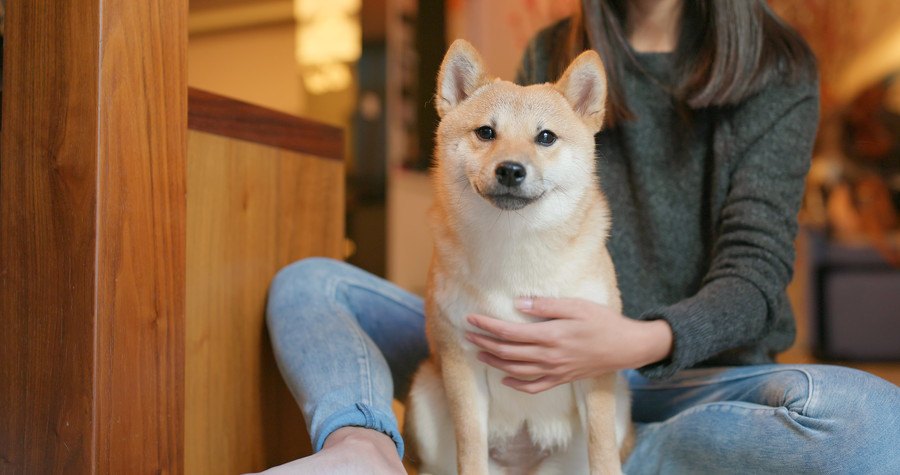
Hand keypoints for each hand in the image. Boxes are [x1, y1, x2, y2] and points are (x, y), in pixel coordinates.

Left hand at [465, 297, 671, 393]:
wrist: (627, 347)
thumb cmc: (603, 322)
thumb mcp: (576, 306)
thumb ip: (546, 306)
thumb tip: (518, 303)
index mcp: (550, 336)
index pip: (509, 333)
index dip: (487, 326)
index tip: (472, 319)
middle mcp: (549, 356)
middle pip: (507, 353)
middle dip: (484, 344)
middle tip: (467, 335)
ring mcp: (554, 371)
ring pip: (516, 370)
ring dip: (494, 362)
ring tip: (478, 353)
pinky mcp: (561, 379)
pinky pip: (533, 386)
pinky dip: (515, 384)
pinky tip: (504, 379)